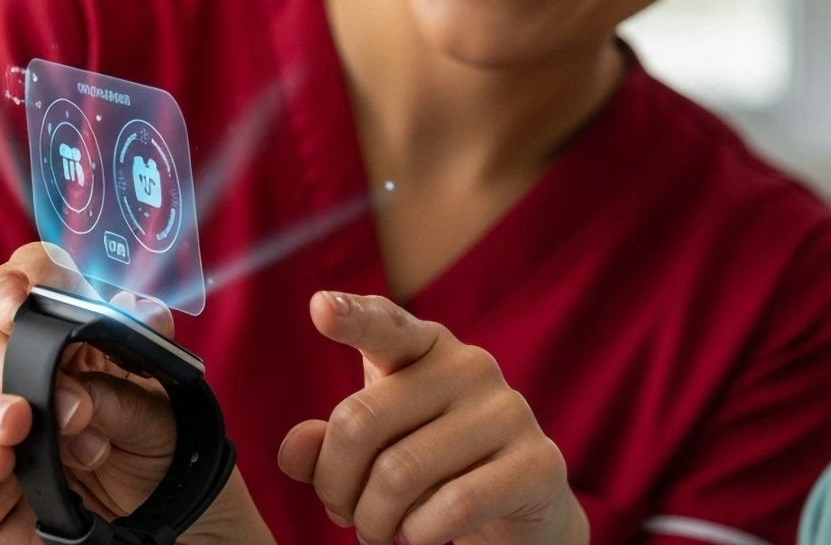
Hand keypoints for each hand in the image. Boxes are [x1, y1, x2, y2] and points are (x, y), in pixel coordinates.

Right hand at [0, 244, 178, 541]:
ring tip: (20, 423)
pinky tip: (1, 462)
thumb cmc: (143, 429)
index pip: (18, 281)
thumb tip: (139, 313)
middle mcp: (2, 366)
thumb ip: (147, 351)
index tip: (19, 305)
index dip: (13, 284)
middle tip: (34, 383)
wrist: (149, 499)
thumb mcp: (161, 387)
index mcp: (50, 327)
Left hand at [278, 292, 587, 544]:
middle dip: (336, 485)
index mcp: (426, 348)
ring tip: (379, 530)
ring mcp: (508, 410)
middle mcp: (470, 366)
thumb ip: (329, 446)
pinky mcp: (537, 462)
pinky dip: (417, 535)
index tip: (320, 308)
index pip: (385, 325)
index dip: (352, 317)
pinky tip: (418, 536)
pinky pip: (451, 506)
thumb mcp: (373, 452)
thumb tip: (294, 448)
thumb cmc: (433, 468)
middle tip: (344, 513)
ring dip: (373, 521)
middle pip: (361, 422)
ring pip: (399, 474)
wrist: (520, 509)